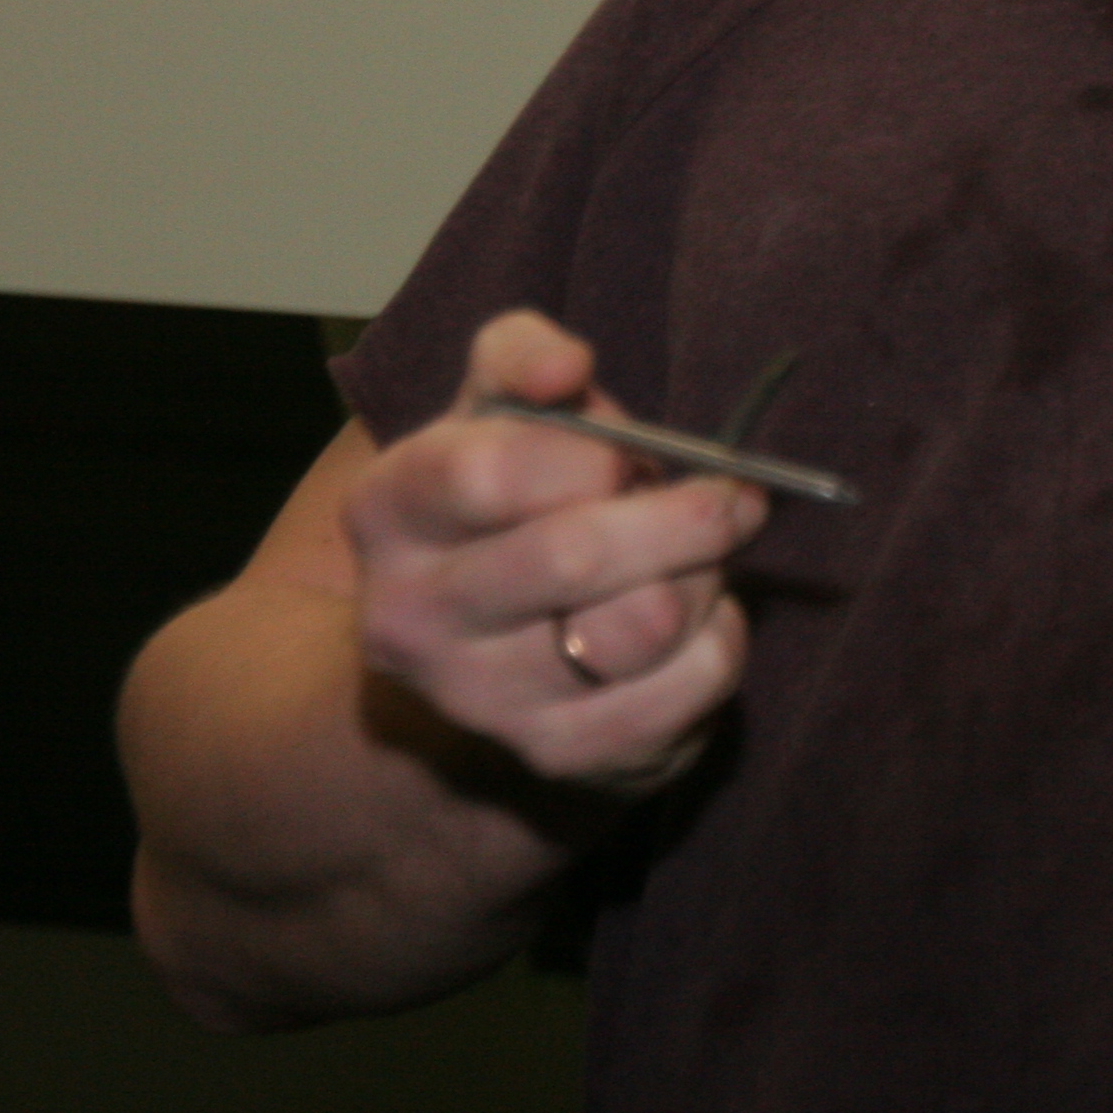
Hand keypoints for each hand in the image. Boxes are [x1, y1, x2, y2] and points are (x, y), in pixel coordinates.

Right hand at [343, 310, 762, 793]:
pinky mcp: (560, 757)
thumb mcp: (499, 405)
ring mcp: (481, 703)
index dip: (588, 454)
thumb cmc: (515, 495)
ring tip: (697, 560)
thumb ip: (525, 355)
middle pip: (570, 557)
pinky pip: (688, 689)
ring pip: (640, 626)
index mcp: (387, 510)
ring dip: (702, 577)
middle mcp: (410, 618)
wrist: (492, 645)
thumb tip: (565, 366)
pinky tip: (697, 619)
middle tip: (725, 496)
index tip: (629, 453)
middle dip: (677, 514)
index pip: (486, 474)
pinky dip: (720, 640)